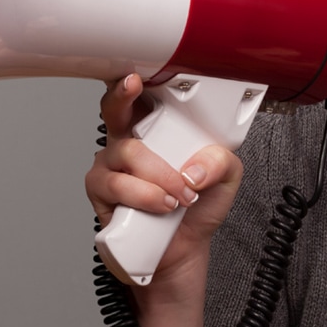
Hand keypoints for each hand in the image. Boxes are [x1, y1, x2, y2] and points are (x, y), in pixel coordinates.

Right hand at [83, 74, 242, 300]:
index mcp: (154, 132)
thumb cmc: (196, 210)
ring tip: (182, 196)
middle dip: (122, 97)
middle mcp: (127, 144)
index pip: (139, 98)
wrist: (181, 252)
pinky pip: (116, 185)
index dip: (132, 82)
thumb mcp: (226, 179)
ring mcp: (111, 168)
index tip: (136, 74)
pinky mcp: (100, 193)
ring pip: (127, 153)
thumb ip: (221, 161)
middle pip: (113, 110)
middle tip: (133, 88)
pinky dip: (144, 196)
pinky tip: (162, 206)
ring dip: (159, 176)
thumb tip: (193, 167)